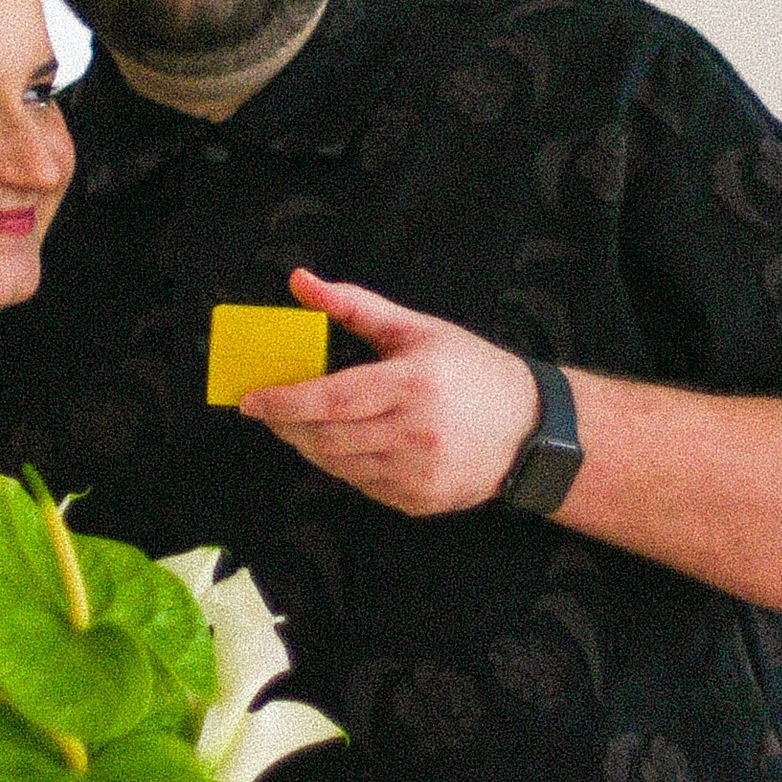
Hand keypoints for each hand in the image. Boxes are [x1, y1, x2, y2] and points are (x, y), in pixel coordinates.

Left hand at [237, 270, 543, 516]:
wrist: (530, 429)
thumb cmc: (470, 371)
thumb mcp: (416, 328)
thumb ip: (353, 305)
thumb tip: (300, 281)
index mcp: (413, 383)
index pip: (331, 399)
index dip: (284, 402)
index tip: (251, 399)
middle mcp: (416, 433)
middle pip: (326, 438)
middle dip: (286, 425)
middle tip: (268, 410)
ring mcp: (418, 473)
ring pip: (338, 466)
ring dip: (309, 446)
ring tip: (302, 424)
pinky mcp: (419, 501)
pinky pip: (361, 485)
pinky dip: (341, 465)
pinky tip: (344, 444)